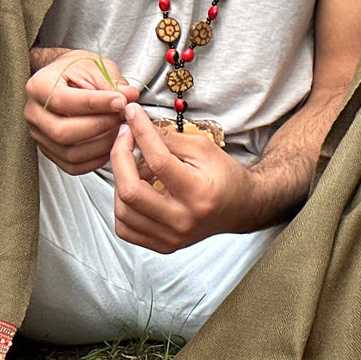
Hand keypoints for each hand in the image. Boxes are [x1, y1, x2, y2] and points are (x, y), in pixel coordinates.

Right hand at [24, 50, 139, 173]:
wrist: (65, 79)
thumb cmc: (77, 71)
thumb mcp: (95, 67)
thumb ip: (112, 82)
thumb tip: (130, 95)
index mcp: (39, 86)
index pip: (64, 101)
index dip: (96, 104)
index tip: (121, 102)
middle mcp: (34, 114)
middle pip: (63, 132)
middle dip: (100, 127)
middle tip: (122, 117)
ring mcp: (40, 136)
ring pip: (70, 153)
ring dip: (101, 144)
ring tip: (119, 129)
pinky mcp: (50, 151)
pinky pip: (73, 165)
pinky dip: (96, 158)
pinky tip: (110, 143)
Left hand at [110, 104, 255, 252]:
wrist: (240, 207)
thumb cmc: (225, 177)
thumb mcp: (203, 148)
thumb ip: (169, 139)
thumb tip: (138, 127)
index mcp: (197, 194)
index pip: (158, 161)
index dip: (140, 132)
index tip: (132, 114)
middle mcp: (182, 220)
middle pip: (131, 191)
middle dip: (119, 157)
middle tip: (124, 137)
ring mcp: (171, 237)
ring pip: (123, 210)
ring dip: (121, 181)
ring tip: (136, 166)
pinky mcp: (162, 245)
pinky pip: (125, 228)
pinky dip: (123, 205)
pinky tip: (136, 188)